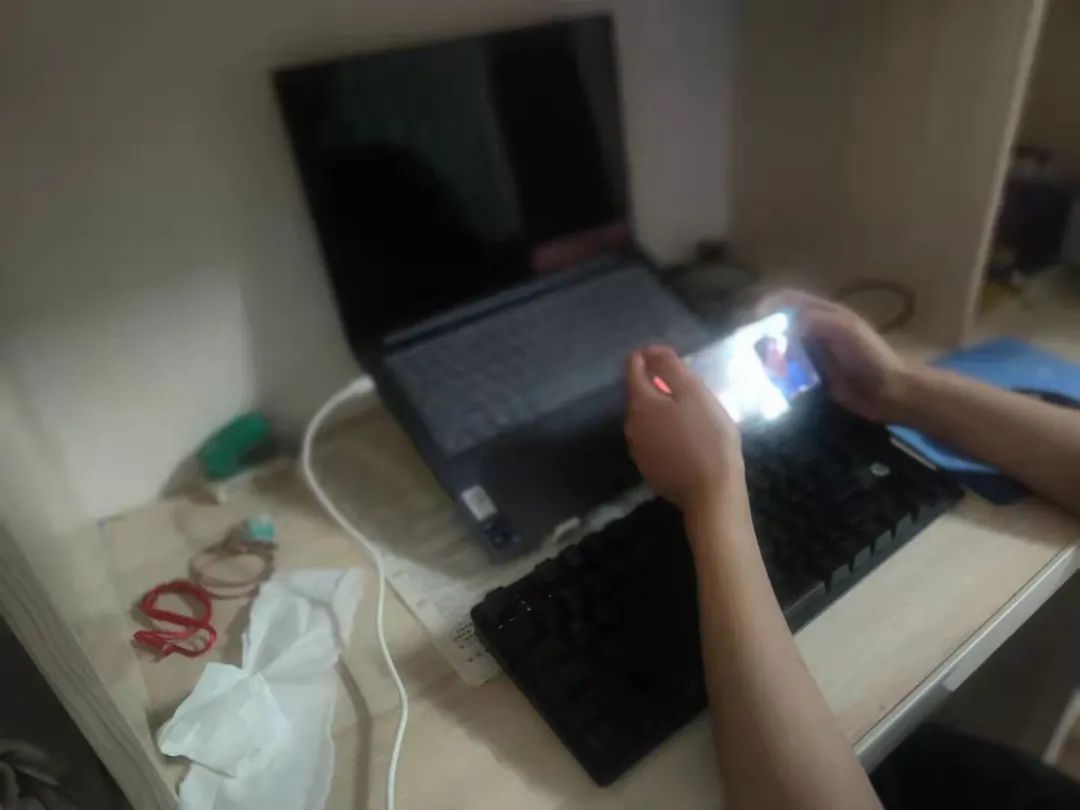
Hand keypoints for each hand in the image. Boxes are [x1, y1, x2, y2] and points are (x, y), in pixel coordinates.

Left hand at [624, 346, 747, 522]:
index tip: (668, 355)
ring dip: (662, 410)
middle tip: (688, 387)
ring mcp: (638, 449)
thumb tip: (651, 351)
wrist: (711, 492)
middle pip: (639, 394)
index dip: (648, 356)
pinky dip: (665, 432)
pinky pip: (653, 439)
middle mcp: (631, 425)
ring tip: (690, 413)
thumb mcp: (695, 393)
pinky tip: (686, 438)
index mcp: (641, 403)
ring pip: (646, 419)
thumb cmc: (708, 437)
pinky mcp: (648, 468)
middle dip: (658, 385)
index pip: (633, 368)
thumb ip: (670, 368)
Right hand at [758, 290, 913, 422]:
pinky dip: (774, 374)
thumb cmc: (871, 357)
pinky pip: (786, 371)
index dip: (769, 305)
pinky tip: (765, 382)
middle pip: (780, 323)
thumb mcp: (844, 330)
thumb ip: (814, 321)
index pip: (788, 300)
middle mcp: (815, 330)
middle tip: (748, 348)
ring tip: (753, 366)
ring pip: (780, 348)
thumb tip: (779, 325)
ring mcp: (812, 354)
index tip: (752, 321)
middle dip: (762, 332)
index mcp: (824, 314)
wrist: (891, 392)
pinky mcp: (811, 377)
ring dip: (765, 354)